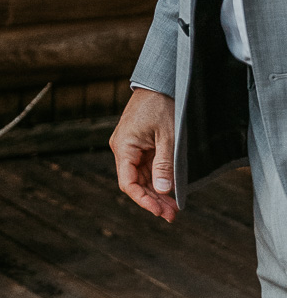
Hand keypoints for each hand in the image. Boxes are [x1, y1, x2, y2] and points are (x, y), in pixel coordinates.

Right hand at [110, 89, 176, 222]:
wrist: (160, 82)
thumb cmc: (163, 105)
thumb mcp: (168, 137)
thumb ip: (164, 164)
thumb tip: (162, 190)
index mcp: (124, 146)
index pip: (128, 183)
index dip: (143, 200)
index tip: (160, 212)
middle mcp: (123, 148)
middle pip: (135, 183)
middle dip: (153, 200)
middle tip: (173, 215)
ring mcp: (130, 146)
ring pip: (141, 177)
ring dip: (156, 192)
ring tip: (174, 207)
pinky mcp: (139, 144)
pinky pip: (146, 167)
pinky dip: (157, 179)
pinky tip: (170, 190)